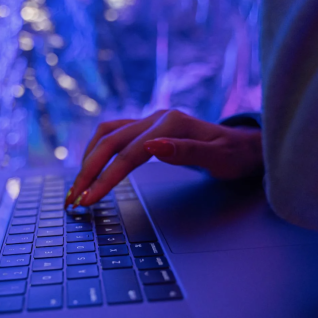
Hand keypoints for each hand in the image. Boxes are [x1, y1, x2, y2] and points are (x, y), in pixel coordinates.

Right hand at [65, 110, 263, 207]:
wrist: (245, 145)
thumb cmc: (235, 156)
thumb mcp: (219, 158)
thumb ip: (185, 152)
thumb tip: (152, 146)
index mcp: (171, 123)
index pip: (129, 154)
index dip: (106, 178)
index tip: (89, 200)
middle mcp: (156, 118)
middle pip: (109, 142)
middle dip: (88, 172)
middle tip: (72, 200)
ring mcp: (149, 120)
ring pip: (106, 135)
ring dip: (87, 160)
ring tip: (76, 187)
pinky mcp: (146, 127)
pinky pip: (112, 133)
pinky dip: (96, 150)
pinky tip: (89, 166)